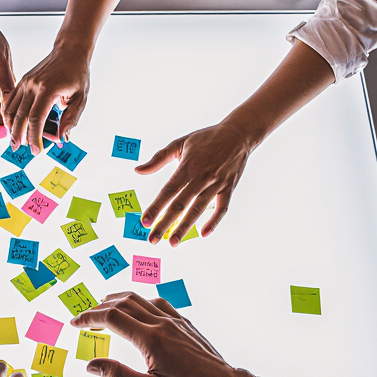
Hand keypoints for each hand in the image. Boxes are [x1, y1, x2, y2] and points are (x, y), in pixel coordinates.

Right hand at [3, 45, 90, 152]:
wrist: (69, 52)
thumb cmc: (76, 74)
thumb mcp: (80, 98)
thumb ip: (71, 118)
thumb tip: (61, 137)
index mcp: (48, 90)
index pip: (36, 119)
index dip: (34, 137)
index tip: (36, 150)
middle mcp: (33, 86)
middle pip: (20, 116)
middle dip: (18, 136)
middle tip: (18, 149)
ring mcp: (25, 83)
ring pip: (11, 109)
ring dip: (10, 127)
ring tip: (13, 139)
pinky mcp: (22, 81)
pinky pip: (9, 100)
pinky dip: (7, 114)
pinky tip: (9, 124)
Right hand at [71, 292, 242, 376]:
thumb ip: (119, 376)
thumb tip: (91, 364)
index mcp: (151, 339)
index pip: (112, 318)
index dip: (89, 318)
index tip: (75, 324)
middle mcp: (162, 324)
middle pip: (123, 303)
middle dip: (99, 308)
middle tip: (83, 318)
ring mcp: (175, 321)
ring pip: (140, 299)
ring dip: (118, 301)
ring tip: (103, 309)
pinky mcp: (184, 323)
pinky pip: (157, 303)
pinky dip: (139, 303)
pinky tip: (136, 311)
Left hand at [137, 121, 254, 244]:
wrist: (237, 134)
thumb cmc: (206, 138)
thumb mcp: (180, 143)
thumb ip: (159, 158)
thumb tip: (138, 170)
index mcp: (187, 167)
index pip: (168, 191)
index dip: (155, 207)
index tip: (144, 221)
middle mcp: (201, 178)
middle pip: (180, 205)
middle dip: (165, 224)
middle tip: (152, 239)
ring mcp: (216, 184)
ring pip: (198, 210)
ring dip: (184, 227)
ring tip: (173, 242)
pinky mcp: (229, 188)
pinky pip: (222, 209)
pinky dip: (214, 221)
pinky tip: (203, 233)